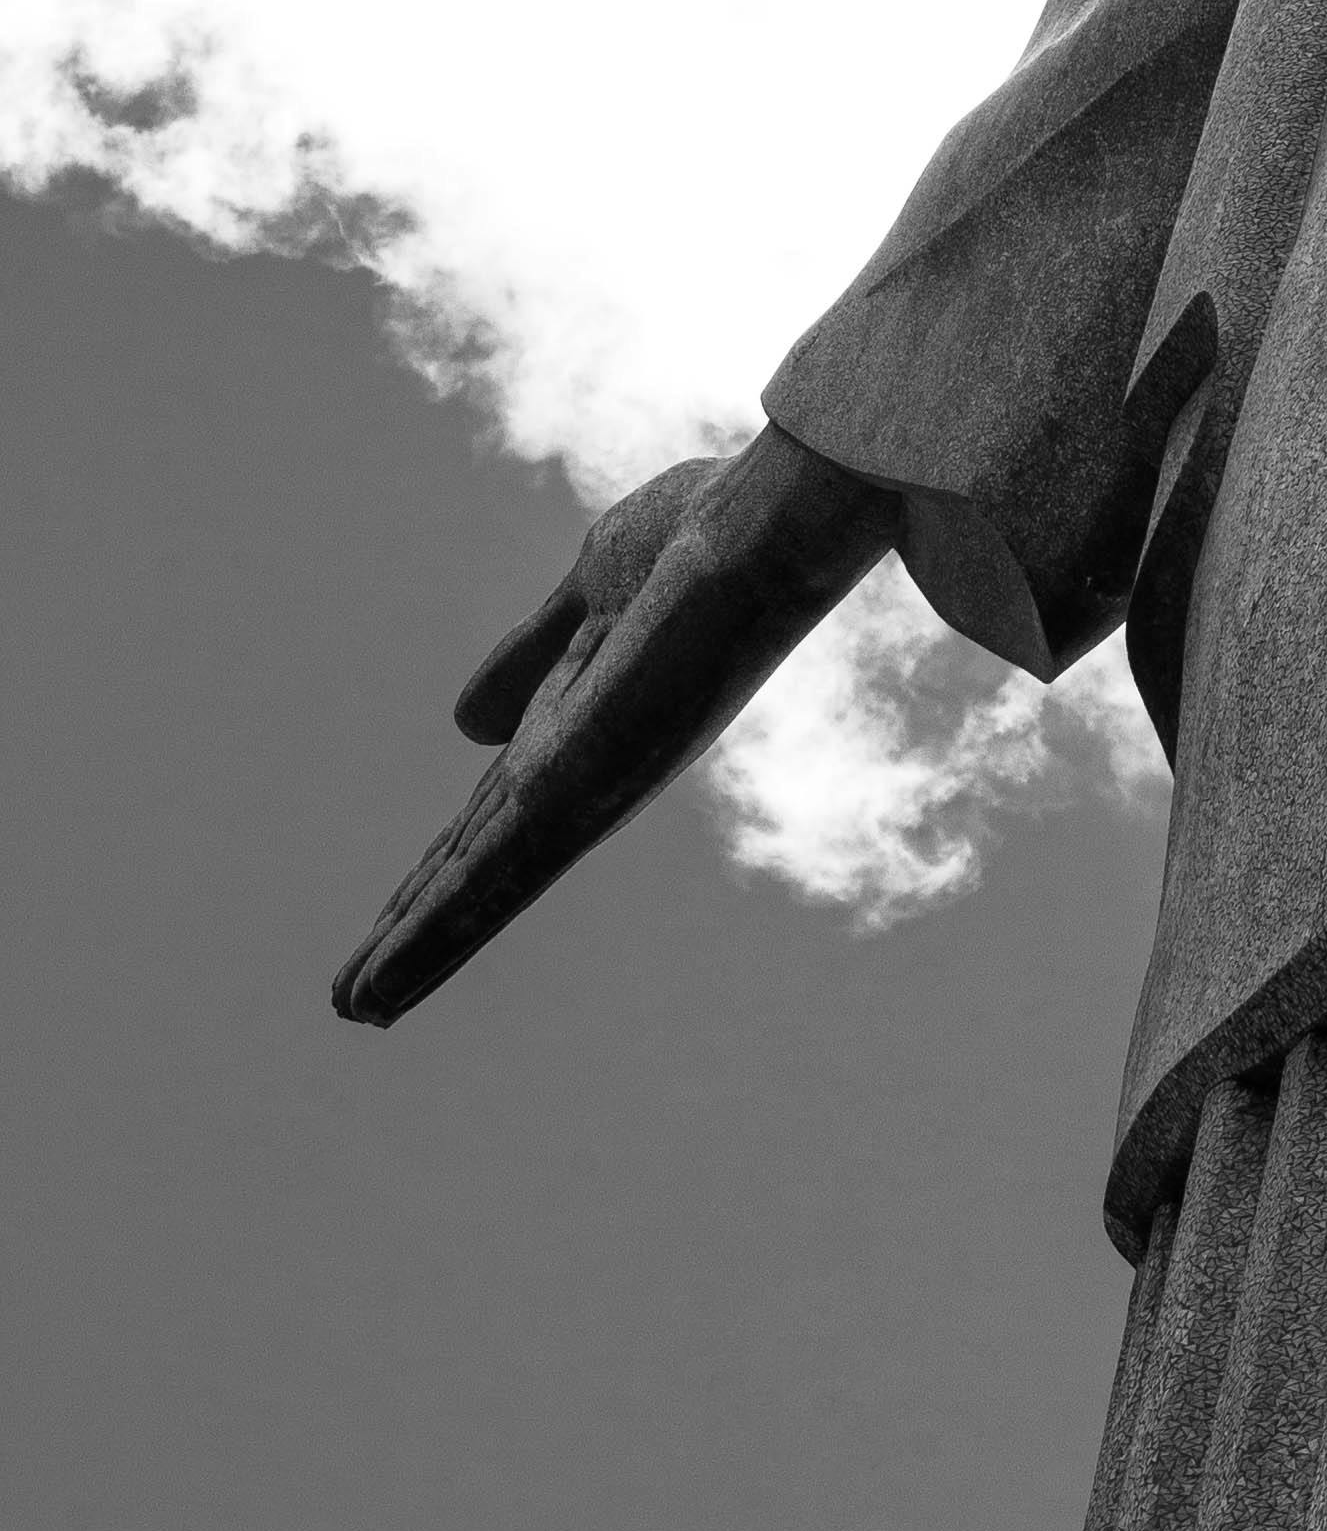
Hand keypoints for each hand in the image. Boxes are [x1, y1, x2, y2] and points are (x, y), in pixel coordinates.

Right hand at [333, 426, 899, 1027]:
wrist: (772, 519)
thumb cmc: (711, 535)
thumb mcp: (593, 593)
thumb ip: (531, 656)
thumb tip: (467, 727)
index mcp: (583, 729)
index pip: (491, 820)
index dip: (437, 870)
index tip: (388, 923)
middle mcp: (585, 772)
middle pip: (484, 868)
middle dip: (419, 932)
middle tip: (352, 1004)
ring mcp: (585, 783)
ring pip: (485, 889)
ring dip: (416, 950)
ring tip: (354, 1011)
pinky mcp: (582, 785)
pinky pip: (498, 873)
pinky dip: (439, 930)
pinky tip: (396, 976)